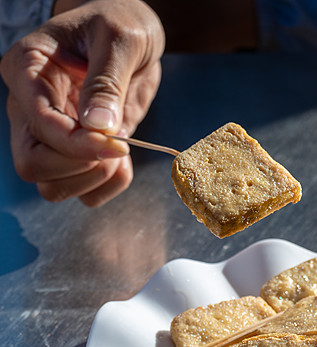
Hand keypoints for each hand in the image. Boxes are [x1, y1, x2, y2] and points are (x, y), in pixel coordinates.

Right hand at [0, 0, 164, 205]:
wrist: (131, 35)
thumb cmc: (121, 23)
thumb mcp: (121, 38)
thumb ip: (107, 81)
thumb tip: (98, 126)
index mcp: (26, 70)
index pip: (38, 126)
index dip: (76, 144)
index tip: (117, 142)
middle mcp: (29, 109)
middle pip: (32, 166)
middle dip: (79, 166)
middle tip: (117, 145)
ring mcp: (49, 137)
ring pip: (51, 188)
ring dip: (93, 179)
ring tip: (121, 147)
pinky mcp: (74, 156)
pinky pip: (83, 194)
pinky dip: (107, 186)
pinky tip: (122, 160)